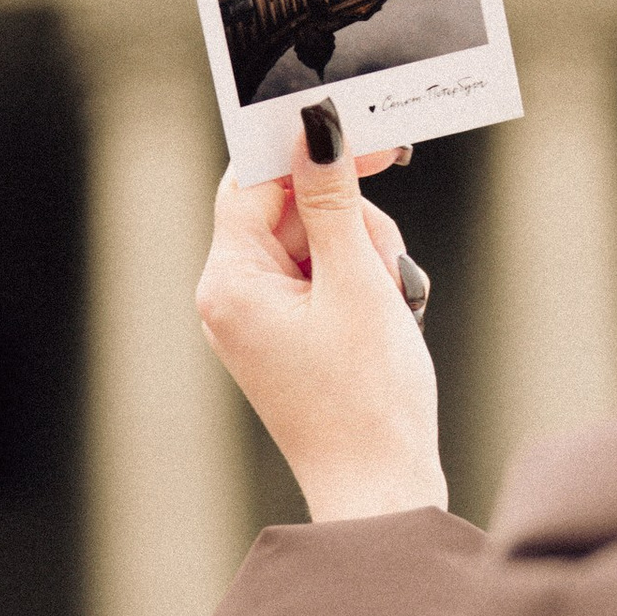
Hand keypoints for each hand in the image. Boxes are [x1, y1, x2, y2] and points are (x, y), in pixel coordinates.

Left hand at [195, 108, 446, 522]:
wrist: (380, 489)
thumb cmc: (367, 398)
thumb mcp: (356, 282)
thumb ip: (333, 197)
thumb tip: (314, 126)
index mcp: (229, 283)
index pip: (251, 180)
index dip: (303, 148)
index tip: (358, 130)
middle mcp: (231, 296)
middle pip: (289, 207)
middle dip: (348, 219)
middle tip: (383, 257)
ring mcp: (258, 317)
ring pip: (315, 237)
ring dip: (362, 251)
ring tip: (387, 301)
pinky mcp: (288, 332)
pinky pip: (323, 273)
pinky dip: (359, 279)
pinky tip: (384, 313)